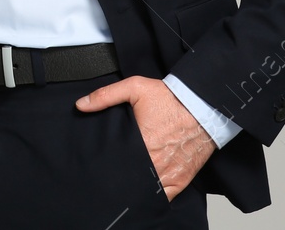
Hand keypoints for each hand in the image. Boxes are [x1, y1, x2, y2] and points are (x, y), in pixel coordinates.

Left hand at [75, 76, 214, 200]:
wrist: (204, 107)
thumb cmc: (171, 99)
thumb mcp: (135, 88)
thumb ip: (106, 96)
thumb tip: (81, 105)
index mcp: (141, 144)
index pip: (117, 164)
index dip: (107, 166)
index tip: (101, 164)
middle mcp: (155, 164)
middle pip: (130, 180)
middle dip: (120, 177)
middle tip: (112, 172)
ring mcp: (169, 175)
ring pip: (146, 192)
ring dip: (137, 188)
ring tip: (127, 181)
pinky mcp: (180, 180)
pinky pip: (164, 197)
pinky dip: (154, 195)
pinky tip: (145, 190)